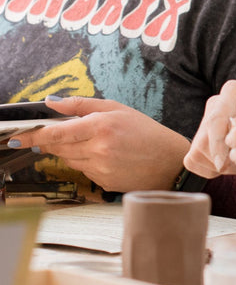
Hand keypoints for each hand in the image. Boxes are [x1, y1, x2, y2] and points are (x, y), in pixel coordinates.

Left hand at [8, 96, 188, 191]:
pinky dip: (86, 162)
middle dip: (52, 141)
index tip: (17, 135)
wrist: (169, 162)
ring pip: (68, 159)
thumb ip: (82, 105)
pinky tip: (105, 156)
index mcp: (101, 126)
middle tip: (56, 134)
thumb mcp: (118, 108)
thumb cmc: (147, 132)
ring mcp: (99, 168)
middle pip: (58, 147)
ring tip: (94, 143)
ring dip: (71, 151)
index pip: (56, 132)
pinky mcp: (101, 182)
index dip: (33, 135)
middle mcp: (98, 148)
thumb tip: (52, 102)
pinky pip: (82, 170)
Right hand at [184, 80, 235, 177]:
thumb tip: (230, 135)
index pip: (216, 119)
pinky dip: (212, 170)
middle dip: (224, 159)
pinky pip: (194, 161)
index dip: (217, 144)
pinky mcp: (200, 139)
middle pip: (204, 140)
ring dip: (221, 166)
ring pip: (198, 152)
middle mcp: (215, 103)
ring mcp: (206, 121)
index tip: (222, 165)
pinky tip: (233, 165)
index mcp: (234, 91)